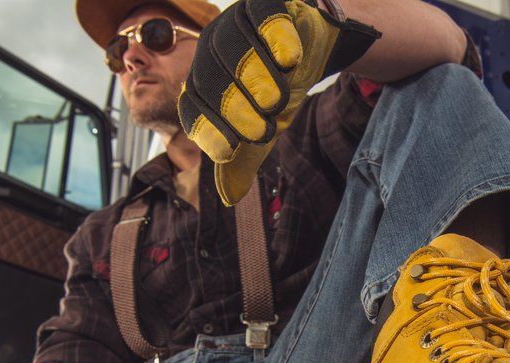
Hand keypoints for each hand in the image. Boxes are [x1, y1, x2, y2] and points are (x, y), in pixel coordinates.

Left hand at [178, 0, 380, 204]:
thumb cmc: (280, 87)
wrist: (315, 48)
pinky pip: (265, 15)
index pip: (194, 106)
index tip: (229, 151)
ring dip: (256, 78)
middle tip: (263, 130)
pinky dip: (276, 37)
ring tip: (277, 100)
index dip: (208, 129)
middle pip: (211, 77)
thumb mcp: (263, 126)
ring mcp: (237, 21)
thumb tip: (228, 196)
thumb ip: (245, 157)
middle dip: (234, 109)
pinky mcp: (267, 3)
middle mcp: (213, 47)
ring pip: (236, 46)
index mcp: (204, 80)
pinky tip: (290, 59)